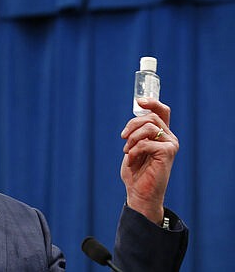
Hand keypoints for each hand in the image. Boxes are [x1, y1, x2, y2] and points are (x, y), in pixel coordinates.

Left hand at [120, 98, 178, 223]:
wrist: (140, 193)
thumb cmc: (136, 172)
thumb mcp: (133, 148)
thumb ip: (137, 133)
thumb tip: (135, 119)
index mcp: (161, 134)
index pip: (162, 111)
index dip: (152, 103)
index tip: (139, 101)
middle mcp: (169, 138)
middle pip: (151, 117)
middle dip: (132, 125)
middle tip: (123, 137)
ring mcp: (171, 145)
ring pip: (149, 127)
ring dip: (132, 138)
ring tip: (126, 151)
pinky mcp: (168, 153)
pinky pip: (146, 142)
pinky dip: (134, 150)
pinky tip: (131, 160)